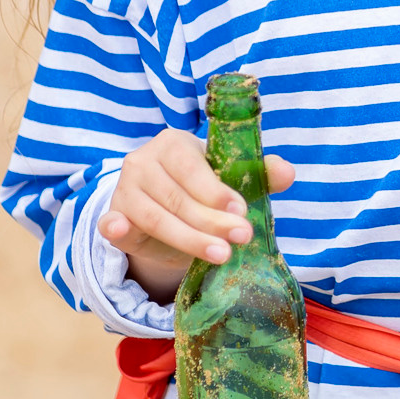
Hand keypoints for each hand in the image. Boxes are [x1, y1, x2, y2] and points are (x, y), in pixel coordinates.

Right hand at [96, 128, 295, 302]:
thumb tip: (288, 173)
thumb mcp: (229, 179)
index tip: (242, 212)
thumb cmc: (203, 190)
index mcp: (174, 143)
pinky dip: (115, 227)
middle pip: (178, 197)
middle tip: (242, 238)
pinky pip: (111, 224)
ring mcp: (125, 189)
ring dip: (188, 238)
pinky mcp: (114, 215)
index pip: (193, 167)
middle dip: (212, 221)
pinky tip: (121, 230)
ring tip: (221, 255)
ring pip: (156, 217)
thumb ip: (259, 173)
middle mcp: (143, 161)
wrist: (168, 212)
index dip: (216, 191)